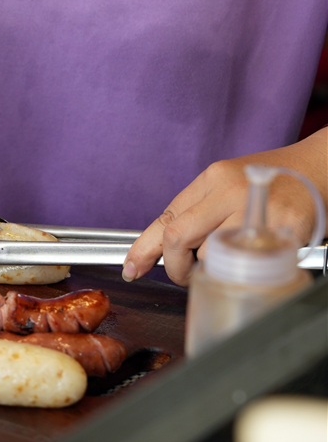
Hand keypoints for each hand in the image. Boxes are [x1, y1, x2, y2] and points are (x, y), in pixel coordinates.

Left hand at [123, 128, 327, 285]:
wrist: (324, 167)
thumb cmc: (275, 180)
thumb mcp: (228, 186)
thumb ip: (199, 211)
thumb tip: (165, 246)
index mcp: (212, 178)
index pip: (166, 218)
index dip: (144, 248)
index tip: (133, 268)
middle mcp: (230, 189)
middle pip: (179, 236)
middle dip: (174, 265)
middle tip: (182, 274)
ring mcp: (257, 207)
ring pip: (209, 253)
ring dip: (208, 268)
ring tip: (221, 265)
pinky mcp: (284, 226)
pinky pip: (247, 260)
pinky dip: (240, 269)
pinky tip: (247, 262)